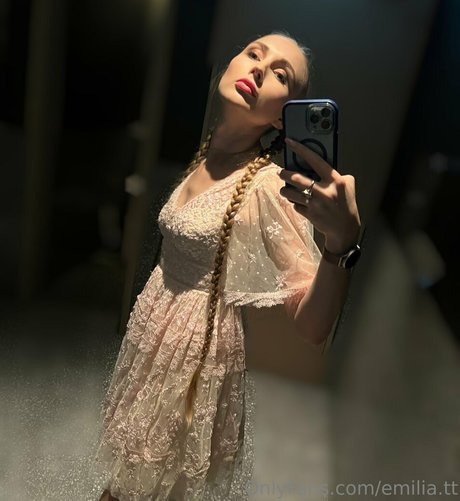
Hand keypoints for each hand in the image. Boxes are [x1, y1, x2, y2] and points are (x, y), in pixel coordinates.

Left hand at [278, 137, 360, 253]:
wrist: (344, 229)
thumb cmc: (346, 205)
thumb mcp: (348, 185)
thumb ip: (335, 174)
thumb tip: (319, 165)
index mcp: (335, 181)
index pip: (315, 160)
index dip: (301, 149)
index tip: (289, 142)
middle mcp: (324, 191)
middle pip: (297, 178)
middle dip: (285, 174)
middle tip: (280, 172)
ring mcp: (315, 204)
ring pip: (290, 193)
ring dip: (285, 190)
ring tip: (285, 188)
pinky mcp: (309, 214)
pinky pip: (295, 205)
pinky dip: (294, 203)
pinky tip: (297, 202)